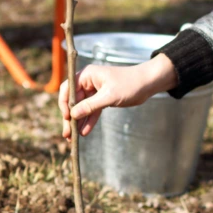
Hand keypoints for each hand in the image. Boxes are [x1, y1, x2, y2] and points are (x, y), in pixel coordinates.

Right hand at [58, 53, 177, 139]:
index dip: (64, 103)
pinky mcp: (102, 99)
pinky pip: (92, 111)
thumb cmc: (130, 84)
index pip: (67, 89)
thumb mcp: (109, 96)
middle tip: (67, 133)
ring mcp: (94, 91)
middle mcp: (88, 82)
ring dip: (78, 122)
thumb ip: (90, 105)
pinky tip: (84, 132)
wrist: (148, 84)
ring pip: (81, 108)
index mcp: (86, 75)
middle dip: (70, 117)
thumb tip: (73, 115)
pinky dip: (89, 121)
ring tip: (73, 137)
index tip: (66, 117)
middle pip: (72, 101)